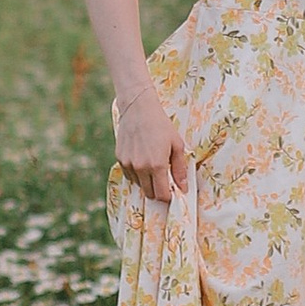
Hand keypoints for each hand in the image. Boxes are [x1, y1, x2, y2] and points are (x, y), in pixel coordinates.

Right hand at [114, 86, 190, 204]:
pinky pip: (129, 175)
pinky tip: (143, 160)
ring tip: (153, 166)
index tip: (173, 192)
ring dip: (147, 182)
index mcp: (157, 165)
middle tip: (165, 181)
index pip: (162, 195)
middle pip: (149, 194)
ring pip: (139, 185)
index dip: (169, 196)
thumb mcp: (177, 145)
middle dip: (158, 192)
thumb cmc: (161, 125)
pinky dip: (137, 174)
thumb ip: (180, 169)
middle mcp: (140, 168)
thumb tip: (184, 188)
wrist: (138, 109)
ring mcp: (128, 164)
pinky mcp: (120, 159)